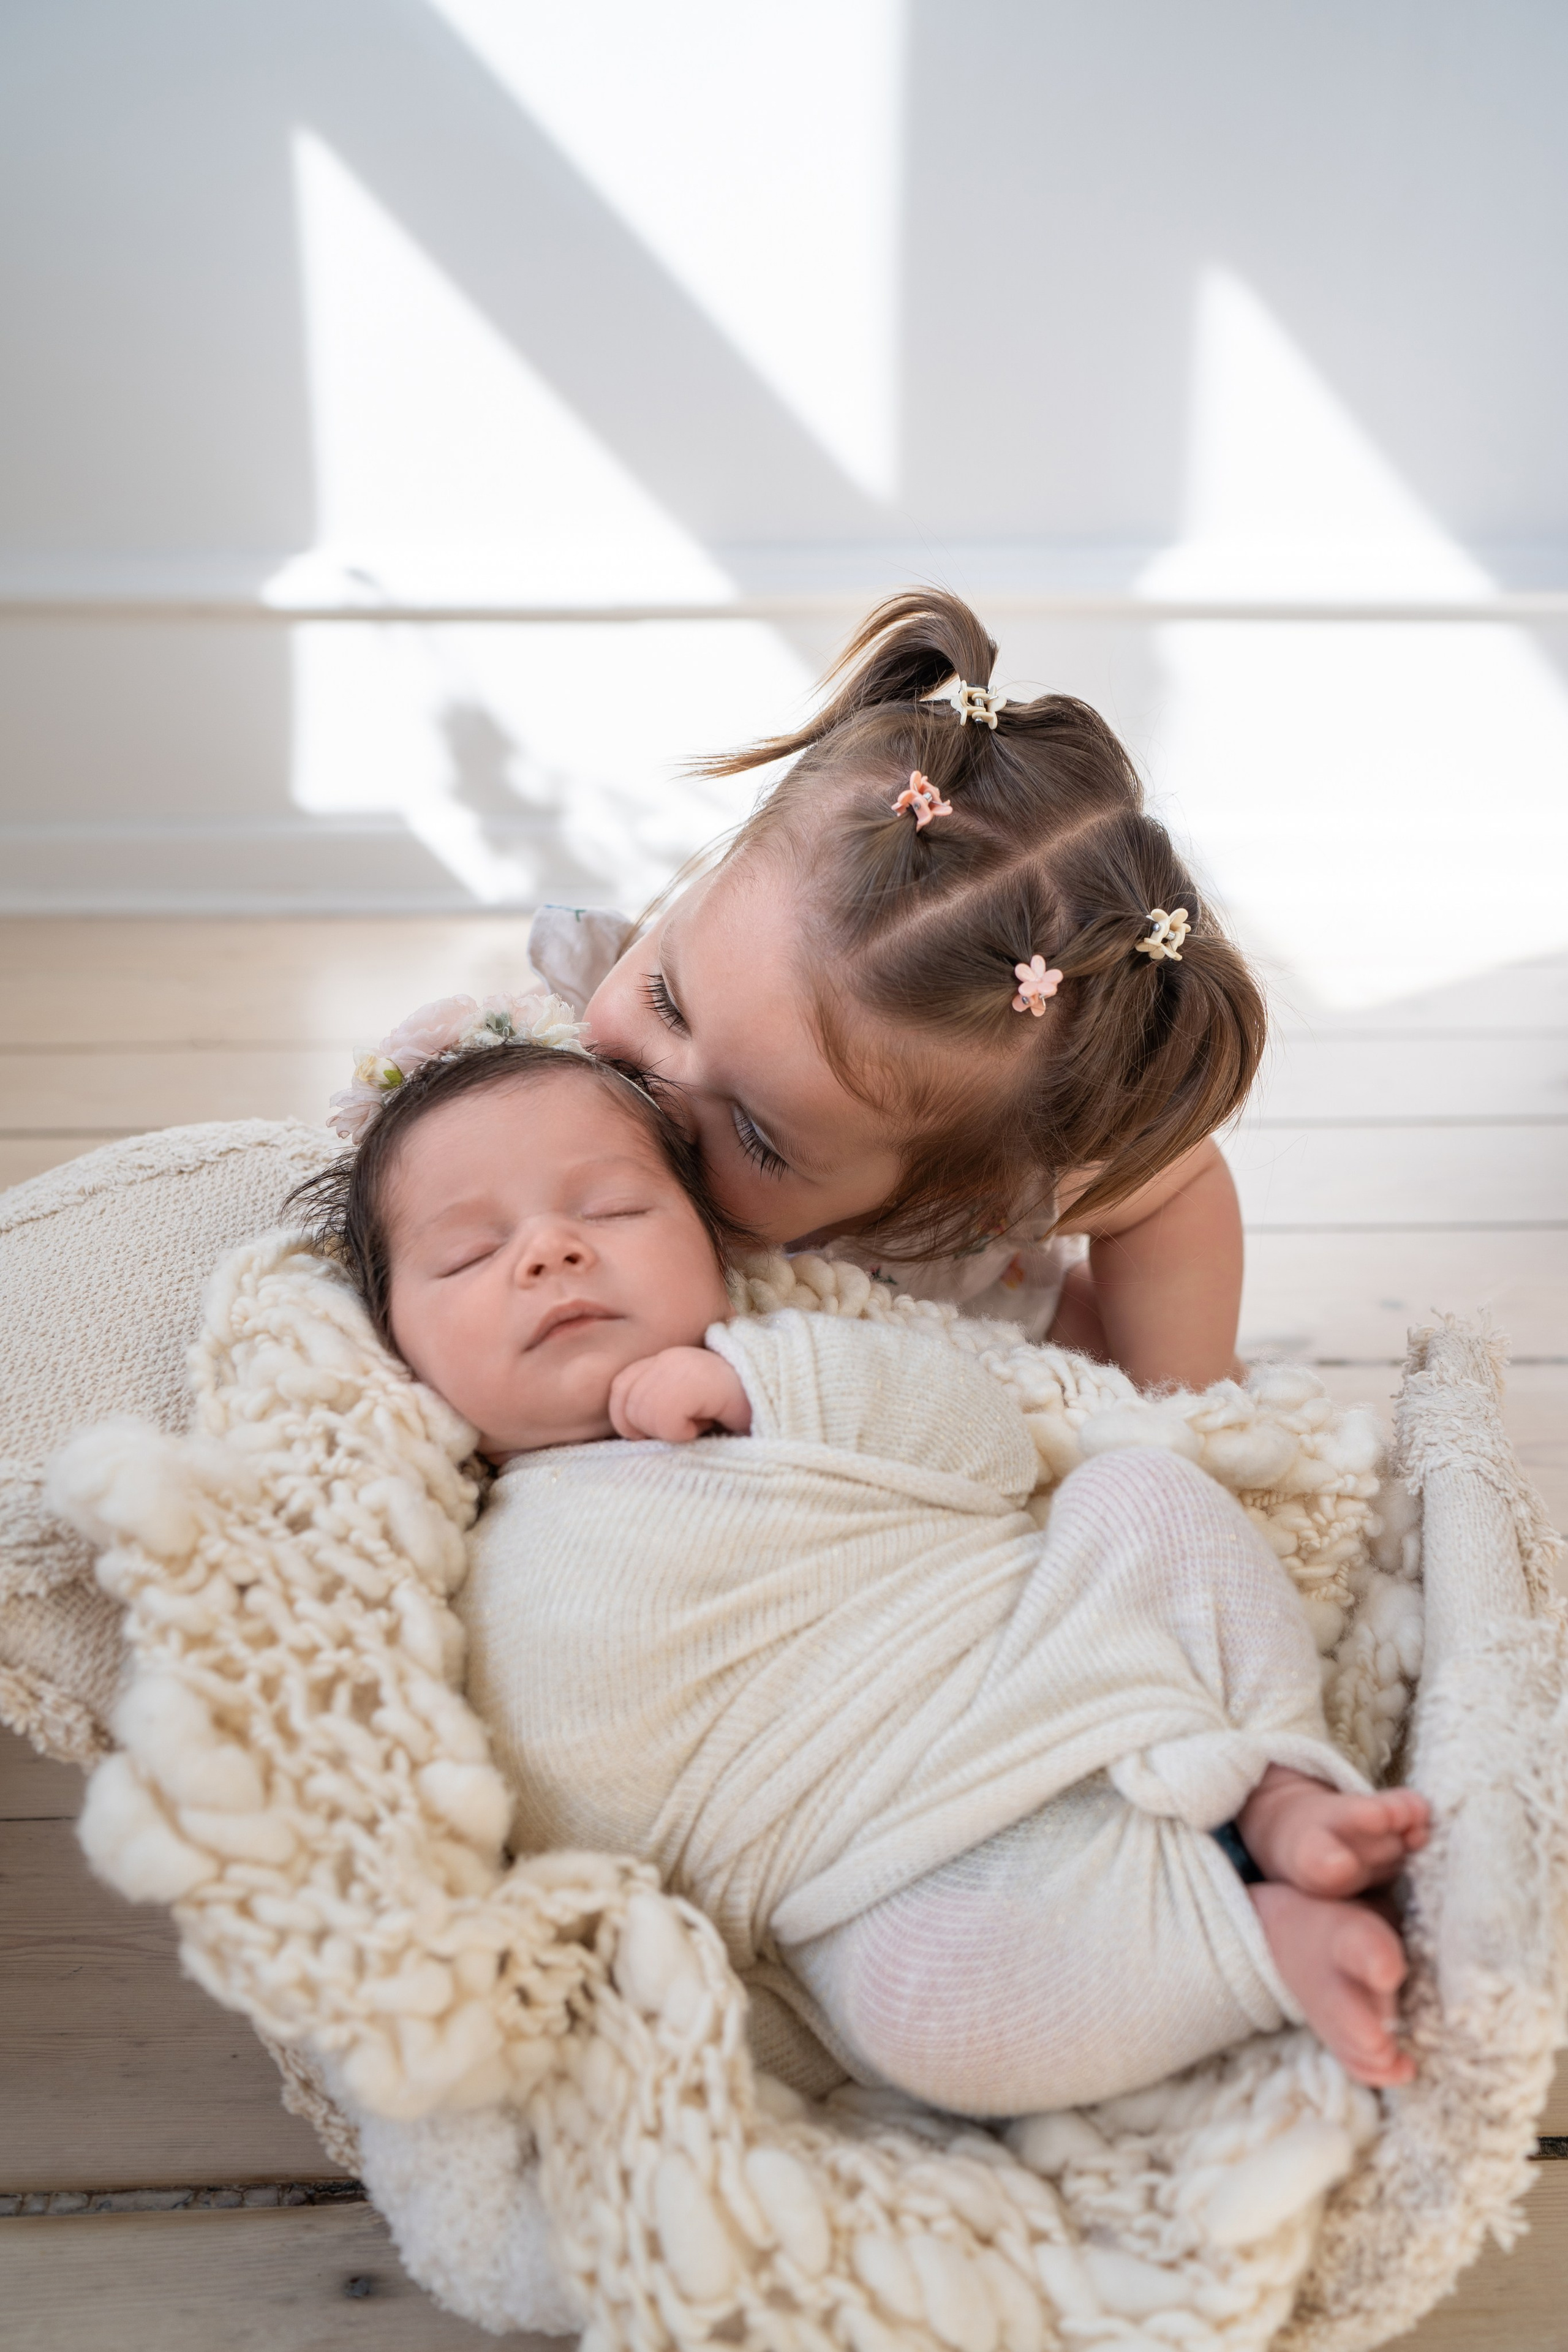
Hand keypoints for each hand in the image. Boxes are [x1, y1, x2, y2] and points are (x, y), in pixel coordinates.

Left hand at [608, 1347, 752, 1442]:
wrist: (782, 1403)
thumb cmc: (733, 1420)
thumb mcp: (686, 1413)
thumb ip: (653, 1411)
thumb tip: (626, 1433)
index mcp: (665, 1361)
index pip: (619, 1390)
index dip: (633, 1420)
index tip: (672, 1426)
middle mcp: (670, 1355)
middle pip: (624, 1404)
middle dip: (651, 1428)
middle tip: (690, 1425)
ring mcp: (682, 1363)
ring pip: (640, 1413)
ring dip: (670, 1431)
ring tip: (702, 1421)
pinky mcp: (697, 1378)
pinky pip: (665, 1418)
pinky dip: (683, 1432)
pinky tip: (707, 1423)